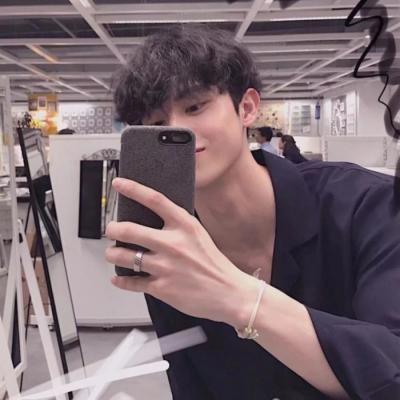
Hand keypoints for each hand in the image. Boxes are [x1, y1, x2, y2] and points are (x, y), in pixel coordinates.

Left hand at [105, 177, 258, 326]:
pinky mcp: (162, 287)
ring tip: (113, 253)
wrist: (229, 292)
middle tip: (111, 229)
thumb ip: (178, 226)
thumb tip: (153, 217)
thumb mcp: (199, 234)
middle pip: (129, 229)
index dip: (133, 189)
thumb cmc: (214, 264)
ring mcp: (166, 266)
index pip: (155, 200)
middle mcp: (173, 244)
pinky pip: (132, 282)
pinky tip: (119, 277)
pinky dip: (121, 280)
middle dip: (112, 229)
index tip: (119, 183)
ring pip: (124, 256)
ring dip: (112, 254)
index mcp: (185, 226)